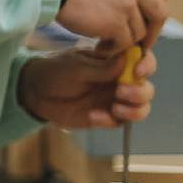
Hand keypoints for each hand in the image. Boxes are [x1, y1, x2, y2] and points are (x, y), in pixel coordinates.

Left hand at [17, 47, 156, 127]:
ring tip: (115, 107)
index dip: (147, 65)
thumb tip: (127, 60)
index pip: (143, 60)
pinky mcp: (105, 117)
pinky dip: (110, 121)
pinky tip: (92, 116)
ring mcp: (114, 100)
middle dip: (140, 92)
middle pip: (147, 88)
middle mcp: (120, 80)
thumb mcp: (78, 67)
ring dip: (134, 110)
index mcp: (116, 61)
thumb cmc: (56, 72)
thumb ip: (102, 67)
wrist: (36, 93)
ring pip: (141, 108)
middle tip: (120, 92)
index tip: (137, 71)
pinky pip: (119, 123)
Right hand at [56, 0, 169, 52]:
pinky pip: (124, 43)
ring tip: (105, 43)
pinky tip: (99, 46)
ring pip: (139, 32)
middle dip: (152, 33)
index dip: (156, 16)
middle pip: (160, 14)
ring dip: (124, 42)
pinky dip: (112, 49)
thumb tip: (138, 4)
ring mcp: (127, 3)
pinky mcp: (116, 22)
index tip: (146, 27)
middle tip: (138, 45)